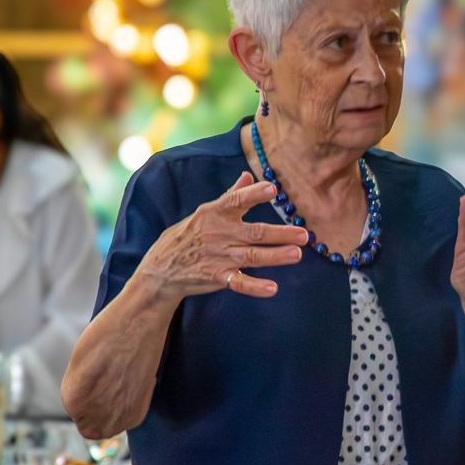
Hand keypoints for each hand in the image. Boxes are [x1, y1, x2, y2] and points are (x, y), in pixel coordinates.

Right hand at [138, 173, 309, 300]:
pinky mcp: (217, 277)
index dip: (253, 195)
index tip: (272, 189)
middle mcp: (220, 234)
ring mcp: (219, 257)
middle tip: (303, 234)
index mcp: (215, 213)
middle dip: (279, 233)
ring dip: (275, 256)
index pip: (236, 201)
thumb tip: (248, 175)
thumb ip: (230, 195)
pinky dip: (255, 286)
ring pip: (252, 256)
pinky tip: (273, 288)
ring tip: (297, 254)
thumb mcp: (204, 212)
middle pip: (254, 232)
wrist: (161, 269)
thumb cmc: (187, 236)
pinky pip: (238, 282)